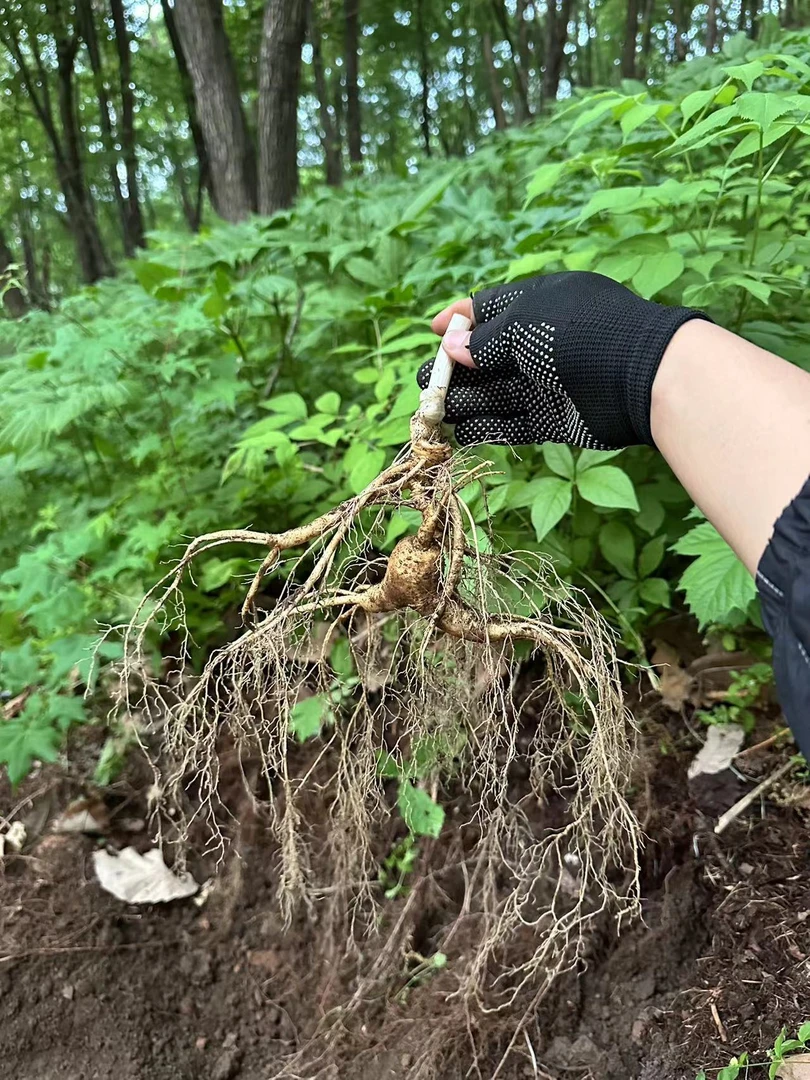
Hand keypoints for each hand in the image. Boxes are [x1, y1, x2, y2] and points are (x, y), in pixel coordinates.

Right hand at [417, 272, 709, 448]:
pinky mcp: (556, 420)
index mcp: (540, 305)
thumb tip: (452, 349)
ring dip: (466, 402)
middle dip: (455, 371)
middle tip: (428, 385)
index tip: (433, 331)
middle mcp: (543, 344)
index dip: (460, 321)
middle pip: (488, 357)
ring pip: (497, 393)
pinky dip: (489, 428)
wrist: (641, 378)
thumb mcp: (526, 324)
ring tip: (435, 413)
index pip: (491, 309)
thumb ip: (486, 340)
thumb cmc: (582, 335)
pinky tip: (463, 432)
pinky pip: (515, 424)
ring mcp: (550, 384)